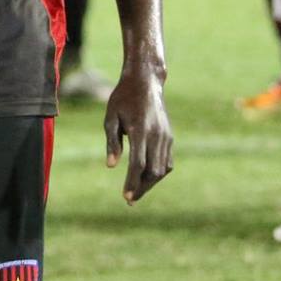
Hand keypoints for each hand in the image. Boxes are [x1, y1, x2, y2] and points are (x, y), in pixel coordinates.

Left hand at [103, 63, 173, 203]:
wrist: (146, 81)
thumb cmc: (123, 98)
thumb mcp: (111, 117)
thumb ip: (112, 142)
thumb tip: (111, 166)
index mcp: (140, 130)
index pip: (138, 164)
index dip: (132, 182)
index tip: (126, 196)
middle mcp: (156, 135)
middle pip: (153, 171)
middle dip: (142, 188)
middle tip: (130, 199)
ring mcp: (166, 136)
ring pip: (163, 168)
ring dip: (150, 182)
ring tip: (137, 191)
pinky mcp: (169, 136)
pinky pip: (167, 161)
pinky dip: (159, 172)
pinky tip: (147, 177)